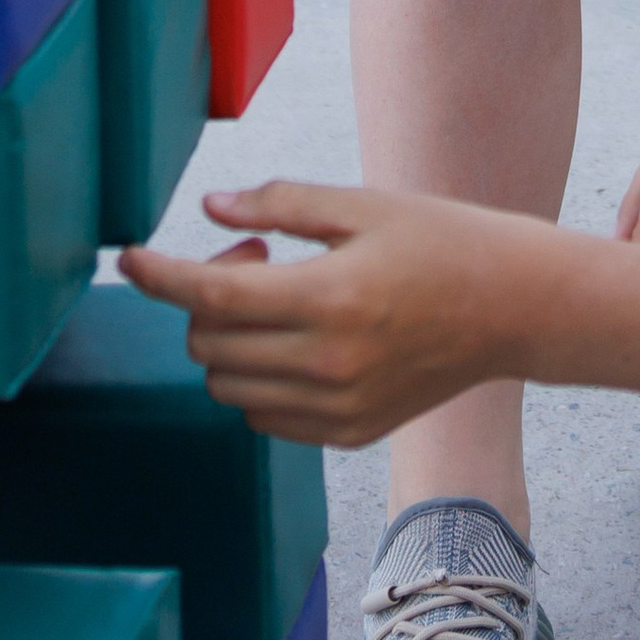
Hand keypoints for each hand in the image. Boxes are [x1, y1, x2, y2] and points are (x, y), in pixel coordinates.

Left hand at [123, 181, 529, 444]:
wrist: (512, 308)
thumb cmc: (441, 242)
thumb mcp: (362, 205)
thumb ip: (280, 206)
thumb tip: (210, 209)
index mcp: (330, 298)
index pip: (211, 296)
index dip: (158, 275)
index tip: (127, 257)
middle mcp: (327, 364)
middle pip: (209, 344)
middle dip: (206, 296)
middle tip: (257, 257)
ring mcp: (337, 408)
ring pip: (228, 386)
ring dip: (229, 340)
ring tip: (282, 298)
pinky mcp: (347, 433)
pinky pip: (264, 416)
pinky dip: (257, 378)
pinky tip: (296, 339)